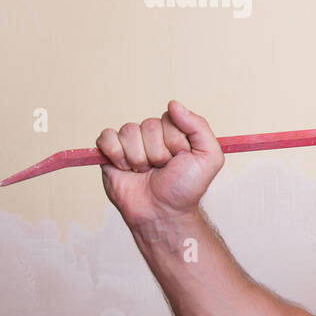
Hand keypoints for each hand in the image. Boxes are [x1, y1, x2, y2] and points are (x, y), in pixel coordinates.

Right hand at [96, 100, 224, 226]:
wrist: (162, 212)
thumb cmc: (186, 188)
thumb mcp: (209, 157)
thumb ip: (199, 126)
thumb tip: (173, 103)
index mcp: (175, 132)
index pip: (170, 118)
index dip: (175, 141)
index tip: (181, 157)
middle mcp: (153, 135)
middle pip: (149, 125)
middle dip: (157, 153)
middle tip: (162, 169)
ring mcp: (131, 143)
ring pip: (129, 131)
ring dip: (139, 158)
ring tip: (145, 172)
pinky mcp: (109, 152)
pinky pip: (106, 137)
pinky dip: (116, 154)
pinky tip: (126, 169)